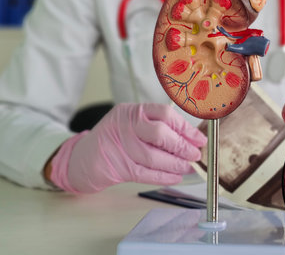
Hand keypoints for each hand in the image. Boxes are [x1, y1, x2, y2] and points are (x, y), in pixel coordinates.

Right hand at [49, 103, 206, 192]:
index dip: (185, 127)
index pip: (165, 114)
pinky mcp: (118, 167)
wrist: (82, 158)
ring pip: (155, 156)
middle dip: (182, 146)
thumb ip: (156, 127)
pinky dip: (165, 176)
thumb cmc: (114, 140)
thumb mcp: (131, 124)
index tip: (198, 138)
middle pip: (161, 134)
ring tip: (188, 167)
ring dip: (176, 164)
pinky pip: (147, 173)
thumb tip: (190, 139)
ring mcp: (120, 146)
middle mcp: (125, 125)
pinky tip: (176, 176)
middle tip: (195, 154)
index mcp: (131, 111)